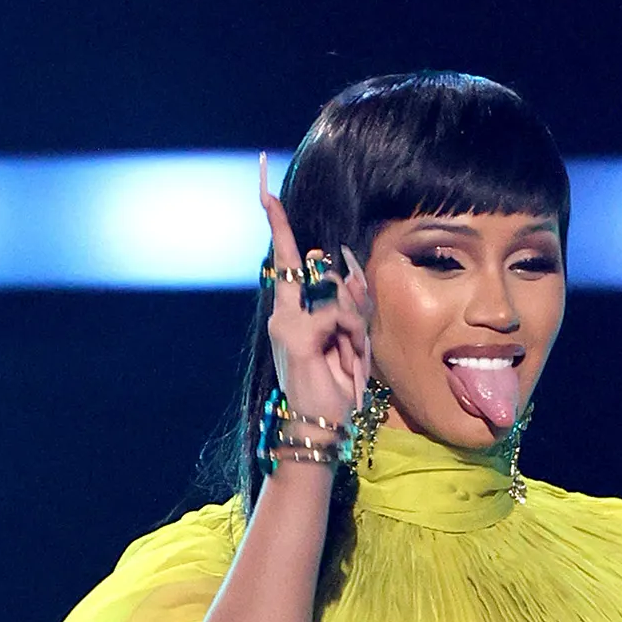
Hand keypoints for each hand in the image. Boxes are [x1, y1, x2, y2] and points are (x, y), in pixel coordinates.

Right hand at [259, 157, 372, 428]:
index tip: (266, 192)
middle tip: (348, 350)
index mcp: (291, 316)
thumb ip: (347, 308)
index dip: (278, 226)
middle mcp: (282, 316)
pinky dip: (350, 340)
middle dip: (349, 307)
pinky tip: (342, 361)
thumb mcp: (347, 344)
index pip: (286, 262)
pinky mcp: (296, 335)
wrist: (317, 429)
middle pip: (322, 275)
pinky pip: (338, 317)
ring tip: (346, 365)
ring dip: (354, 333)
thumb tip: (346, 275)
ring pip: (338, 301)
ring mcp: (285, 324)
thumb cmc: (332, 392)